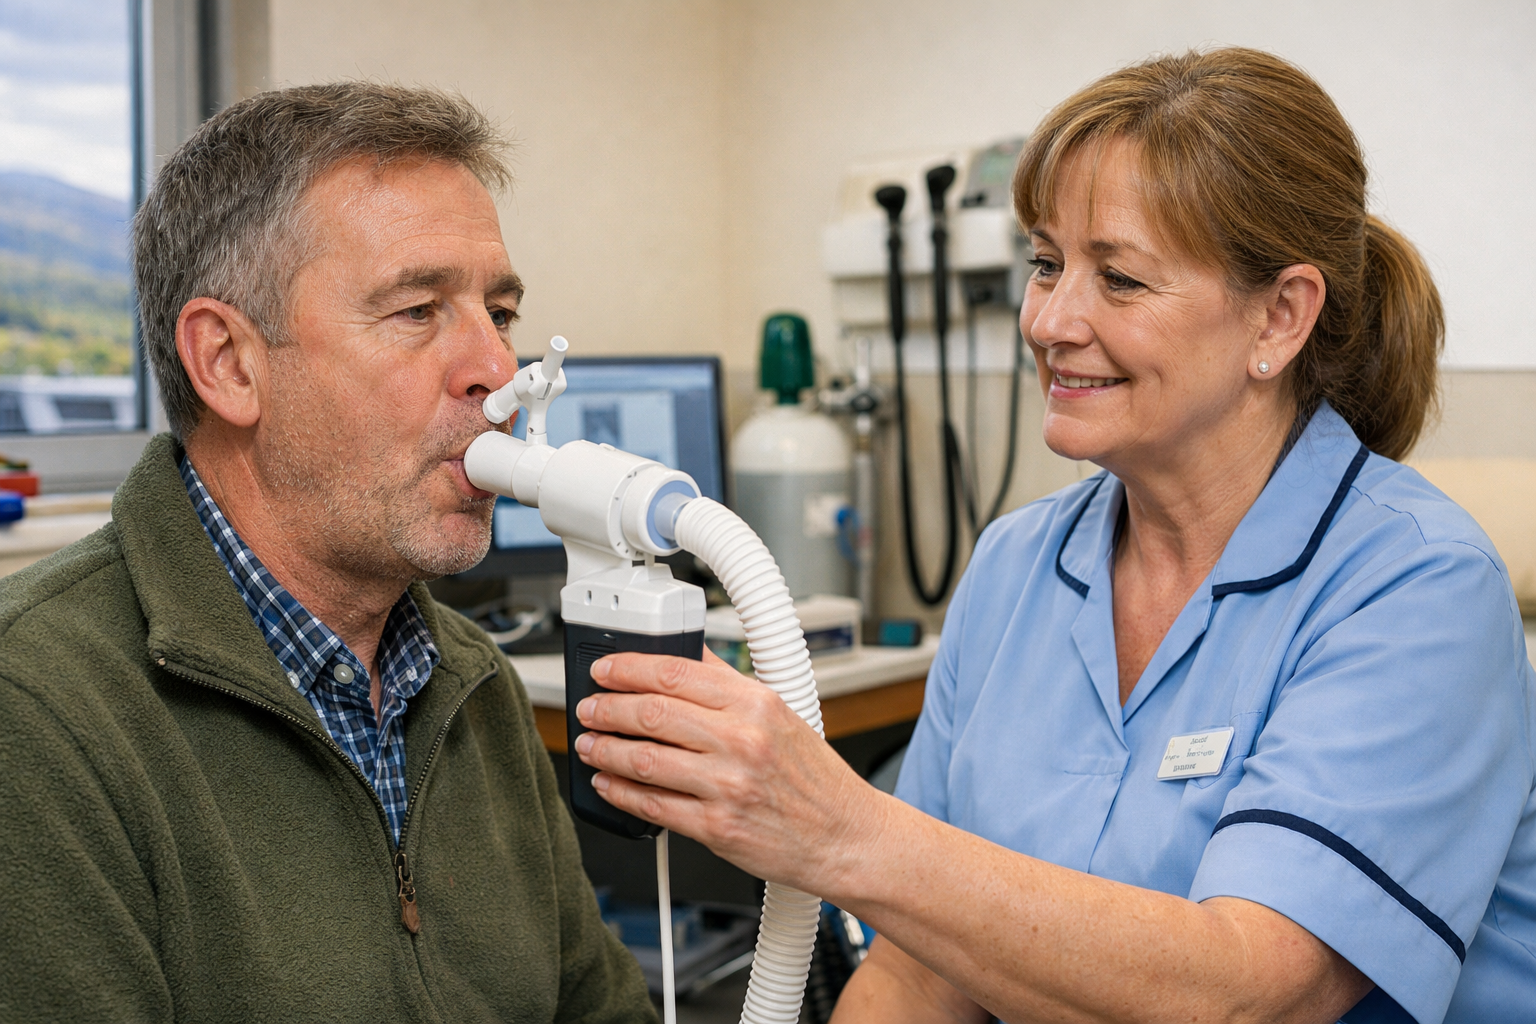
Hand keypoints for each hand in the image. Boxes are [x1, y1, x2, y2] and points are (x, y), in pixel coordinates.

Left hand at [573, 648, 889, 892]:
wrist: (847, 837)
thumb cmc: (815, 780)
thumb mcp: (782, 713)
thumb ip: (730, 686)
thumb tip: (682, 658)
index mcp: (756, 703)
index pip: (675, 672)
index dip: (628, 668)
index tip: (605, 669)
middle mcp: (742, 740)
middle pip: (652, 712)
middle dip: (607, 708)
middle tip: (589, 708)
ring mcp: (728, 785)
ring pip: (645, 759)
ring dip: (605, 749)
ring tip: (589, 744)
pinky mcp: (717, 827)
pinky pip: (654, 806)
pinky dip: (621, 792)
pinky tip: (607, 783)